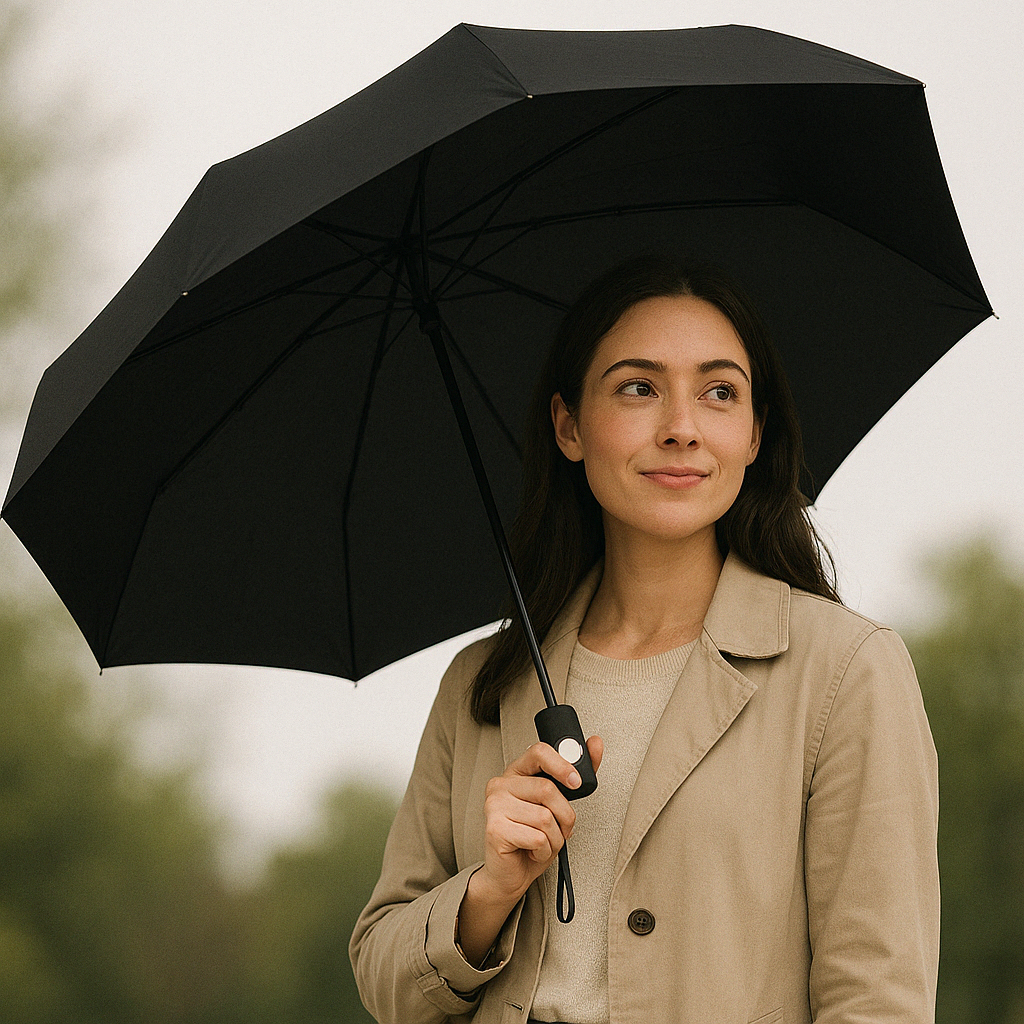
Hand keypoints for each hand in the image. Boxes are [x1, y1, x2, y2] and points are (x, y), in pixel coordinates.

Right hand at [475, 735, 603, 907]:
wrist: (510, 874)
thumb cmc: (533, 838)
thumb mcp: (558, 804)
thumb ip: (575, 774)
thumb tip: (595, 743)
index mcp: (516, 773)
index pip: (539, 752)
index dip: (562, 765)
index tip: (576, 782)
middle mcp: (500, 785)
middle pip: (547, 789)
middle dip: (565, 816)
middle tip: (561, 829)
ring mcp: (494, 806)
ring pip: (545, 817)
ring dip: (555, 838)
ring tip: (543, 843)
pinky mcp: (495, 829)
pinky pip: (537, 837)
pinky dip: (544, 851)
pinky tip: (533, 852)